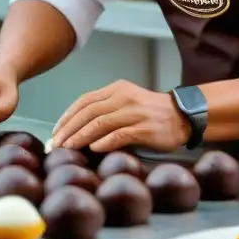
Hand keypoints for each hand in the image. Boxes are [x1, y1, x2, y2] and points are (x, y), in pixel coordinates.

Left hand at [51, 80, 190, 153]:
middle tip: (56, 144)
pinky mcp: (145, 128)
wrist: (183, 116)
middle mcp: (124, 97)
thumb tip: (76, 130)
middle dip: (69, 129)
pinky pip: (119, 134)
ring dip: (81, 136)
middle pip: (89, 112)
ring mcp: (134, 112)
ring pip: (100, 123)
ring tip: (68, 148)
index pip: (85, 101)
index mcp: (117, 89)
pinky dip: (104, 142)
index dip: (67, 116)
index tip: (56, 131)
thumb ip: (105, 110)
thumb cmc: (151, 113)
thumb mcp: (126, 102)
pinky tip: (93, 149)